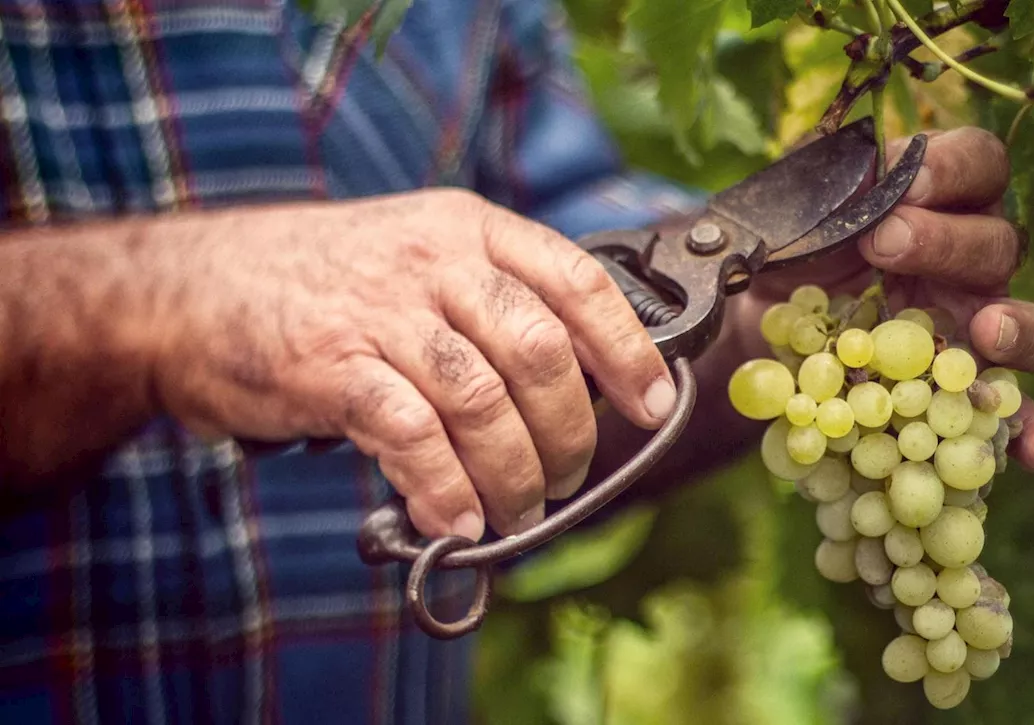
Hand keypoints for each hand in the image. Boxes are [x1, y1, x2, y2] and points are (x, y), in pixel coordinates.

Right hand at [146, 189, 675, 538]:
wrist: (191, 287)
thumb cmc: (323, 284)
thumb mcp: (418, 258)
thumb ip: (491, 307)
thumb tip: (575, 388)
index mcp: (469, 229)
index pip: (577, 282)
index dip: (627, 350)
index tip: (653, 404)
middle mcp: (434, 262)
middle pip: (541, 353)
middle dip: (571, 432)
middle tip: (568, 477)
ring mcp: (381, 313)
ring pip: (485, 402)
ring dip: (516, 474)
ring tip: (518, 509)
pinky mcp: (331, 367)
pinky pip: (414, 437)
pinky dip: (447, 488)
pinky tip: (457, 520)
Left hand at [743, 127, 1033, 471]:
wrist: (759, 322)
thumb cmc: (789, 250)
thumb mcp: (796, 211)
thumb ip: (828, 189)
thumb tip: (862, 174)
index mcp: (940, 201)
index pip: (978, 164)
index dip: (953, 168)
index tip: (906, 182)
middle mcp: (972, 261)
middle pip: (997, 244)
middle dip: (946, 242)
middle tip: (886, 245)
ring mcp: (977, 330)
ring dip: (1019, 329)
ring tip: (986, 333)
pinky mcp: (964, 394)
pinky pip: (1012, 416)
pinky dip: (1032, 434)